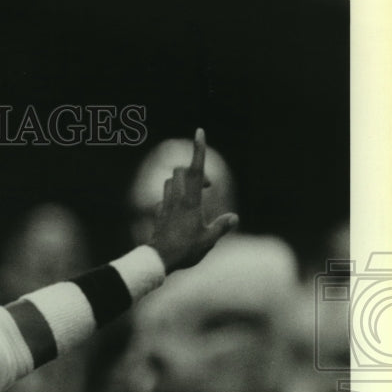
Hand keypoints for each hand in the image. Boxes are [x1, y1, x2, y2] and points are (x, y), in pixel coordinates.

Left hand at [147, 128, 237, 272]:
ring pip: (169, 182)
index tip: (199, 132)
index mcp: (191, 201)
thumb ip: (222, 226)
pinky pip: (163, 198)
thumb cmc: (185, 250)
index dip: (198, 150)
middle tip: (207, 187)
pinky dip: (171, 198)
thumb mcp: (209, 240)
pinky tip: (177, 210)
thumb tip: (234, 218)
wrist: (159, 259)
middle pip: (180, 172)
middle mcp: (176, 199)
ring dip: (181, 182)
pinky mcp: (158, 214)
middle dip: (193, 171)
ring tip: (194, 196)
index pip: (196, 170)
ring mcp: (165, 206)